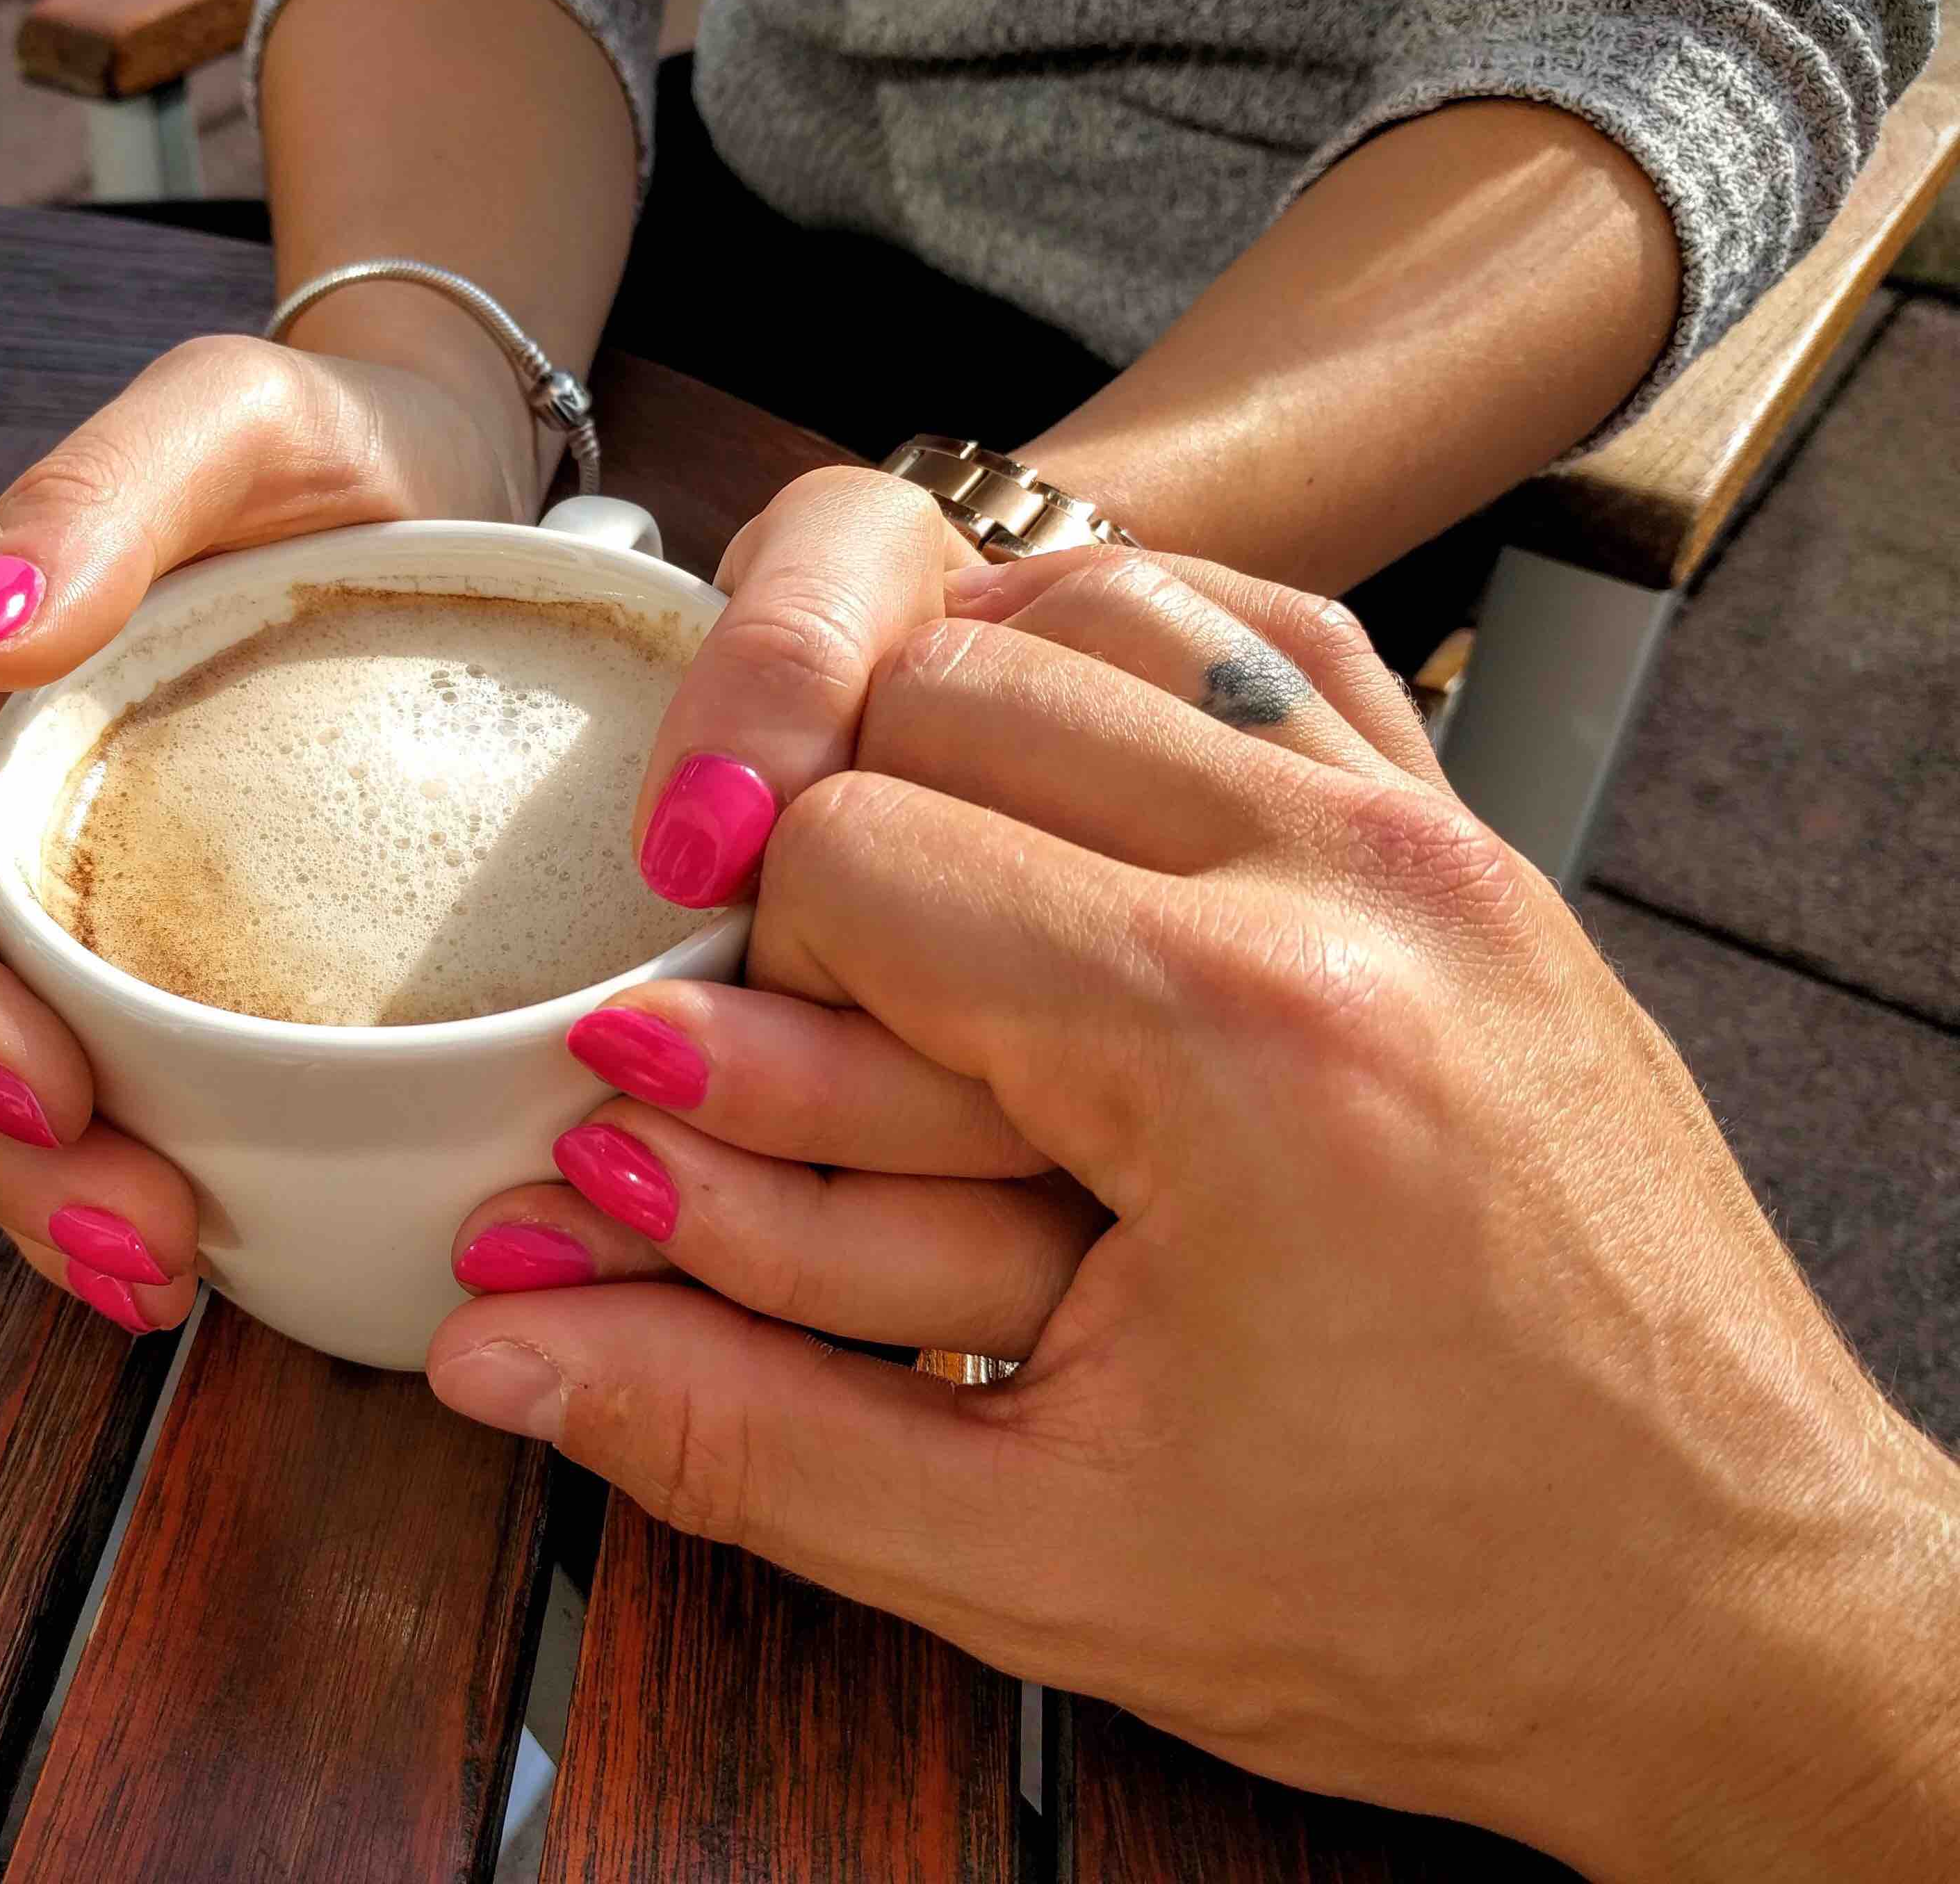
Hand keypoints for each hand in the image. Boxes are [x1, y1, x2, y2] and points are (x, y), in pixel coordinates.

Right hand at [0, 336, 520, 1329]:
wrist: (436, 473)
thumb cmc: (328, 437)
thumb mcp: (227, 417)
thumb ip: (100, 497)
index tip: (50, 1097)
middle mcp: (12, 817)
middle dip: (10, 1158)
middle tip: (144, 1251)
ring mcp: (94, 892)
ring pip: (15, 1083)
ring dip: (60, 1203)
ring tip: (166, 1284)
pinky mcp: (186, 946)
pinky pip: (127, 1081)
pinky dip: (142, 1173)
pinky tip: (218, 1246)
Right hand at [431, 550, 1959, 1880]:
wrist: (1736, 1613)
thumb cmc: (1422, 1605)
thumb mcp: (1035, 1554)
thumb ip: (730, 1426)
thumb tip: (487, 1340)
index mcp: (1232, 1042)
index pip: (848, 853)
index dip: (730, 970)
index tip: (700, 1080)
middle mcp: (1349, 878)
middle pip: (948, 690)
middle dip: (824, 836)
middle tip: (790, 1007)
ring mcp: (1438, 836)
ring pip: (1093, 611)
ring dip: (958, 720)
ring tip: (910, 899)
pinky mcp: (1481, 844)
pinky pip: (1269, 631)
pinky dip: (1127, 665)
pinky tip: (1067, 786)